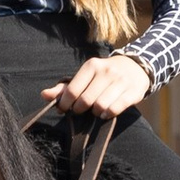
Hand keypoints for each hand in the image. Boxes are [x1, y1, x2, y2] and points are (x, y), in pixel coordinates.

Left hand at [39, 50, 154, 119]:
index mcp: (92, 65)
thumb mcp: (85, 76)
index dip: (65, 104)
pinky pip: (116, 109)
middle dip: (80, 109)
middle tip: (81, 110)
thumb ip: (65, 87)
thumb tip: (44, 95)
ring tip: (95, 110)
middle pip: (85, 100)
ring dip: (95, 113)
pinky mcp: (133, 91)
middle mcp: (106, 71)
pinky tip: (106, 112)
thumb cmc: (104, 75)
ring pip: (100, 106)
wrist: (135, 67)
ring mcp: (120, 81)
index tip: (65, 109)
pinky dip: (108, 114)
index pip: (72, 90)